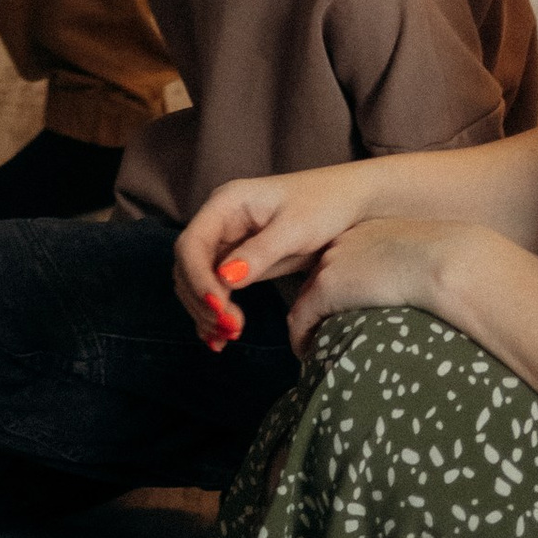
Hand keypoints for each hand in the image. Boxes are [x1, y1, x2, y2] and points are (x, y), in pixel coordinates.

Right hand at [173, 164, 367, 347]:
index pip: (191, 244)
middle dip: (201, 300)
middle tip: (231, 329)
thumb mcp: (295, 229)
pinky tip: (221, 336)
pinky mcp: (238, 259)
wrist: (349, 201)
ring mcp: (227, 240)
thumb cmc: (324, 205)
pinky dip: (213, 311)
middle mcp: (219, 221)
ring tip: (228, 336)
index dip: (197, 279)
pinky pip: (214, 287)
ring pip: (197, 280)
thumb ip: (259, 253)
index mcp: (227, 203)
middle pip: (188, 265)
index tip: (219, 309)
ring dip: (205, 310)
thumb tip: (224, 280)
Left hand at [283, 215, 486, 348]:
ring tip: (315, 350)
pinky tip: (309, 356)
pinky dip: (301, 339)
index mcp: (369, 233)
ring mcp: (332, 262)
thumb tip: (420, 297)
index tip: (343, 314)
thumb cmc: (453, 267)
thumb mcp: (429, 262)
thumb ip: (414, 274)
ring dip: (309, 326)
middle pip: (318, 279)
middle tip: (322, 336)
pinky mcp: (327, 286)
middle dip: (319, 308)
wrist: (449, 262)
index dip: (340, 291)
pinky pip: (300, 318)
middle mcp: (344, 242)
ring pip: (305, 299)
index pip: (342, 262)